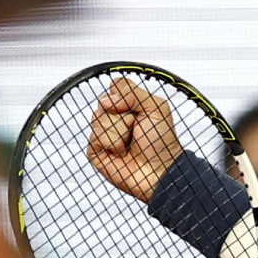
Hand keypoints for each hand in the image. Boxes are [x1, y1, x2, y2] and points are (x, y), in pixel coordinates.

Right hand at [87, 77, 182, 201]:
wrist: (159, 170)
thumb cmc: (161, 142)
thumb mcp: (156, 108)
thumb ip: (133, 93)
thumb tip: (107, 99)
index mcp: (129, 104)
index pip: (115, 87)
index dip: (123, 96)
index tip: (137, 108)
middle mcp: (114, 117)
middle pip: (103, 101)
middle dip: (123, 115)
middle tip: (136, 128)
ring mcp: (104, 133)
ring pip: (98, 119)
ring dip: (119, 132)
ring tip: (129, 143)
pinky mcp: (96, 150)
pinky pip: (95, 137)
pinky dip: (112, 144)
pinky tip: (121, 152)